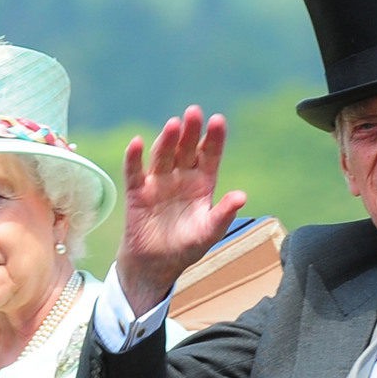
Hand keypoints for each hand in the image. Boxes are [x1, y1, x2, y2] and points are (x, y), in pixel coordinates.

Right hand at [116, 106, 246, 314]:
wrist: (156, 265)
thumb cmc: (186, 247)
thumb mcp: (209, 233)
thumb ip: (224, 214)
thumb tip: (242, 196)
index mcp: (202, 184)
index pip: (209, 155)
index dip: (213, 138)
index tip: (218, 120)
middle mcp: (181, 177)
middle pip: (186, 149)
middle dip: (190, 131)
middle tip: (194, 112)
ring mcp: (158, 182)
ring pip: (163, 156)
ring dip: (167, 140)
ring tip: (173, 125)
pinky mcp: (137, 192)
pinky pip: (135, 172)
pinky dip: (134, 157)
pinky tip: (137, 143)